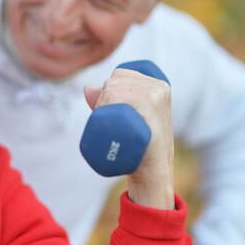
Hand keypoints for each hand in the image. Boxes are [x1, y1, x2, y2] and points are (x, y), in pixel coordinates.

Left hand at [84, 68, 174, 208]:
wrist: (151, 170)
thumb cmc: (138, 144)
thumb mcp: (126, 117)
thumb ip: (108, 100)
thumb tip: (87, 88)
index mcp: (156, 84)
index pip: (120, 74)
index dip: (110, 92)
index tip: (117, 112)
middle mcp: (158, 86)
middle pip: (114, 80)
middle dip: (105, 99)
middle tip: (118, 122)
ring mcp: (155, 94)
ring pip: (111, 89)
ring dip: (104, 106)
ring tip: (119, 125)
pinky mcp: (150, 103)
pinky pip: (114, 95)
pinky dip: (107, 105)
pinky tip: (119, 120)